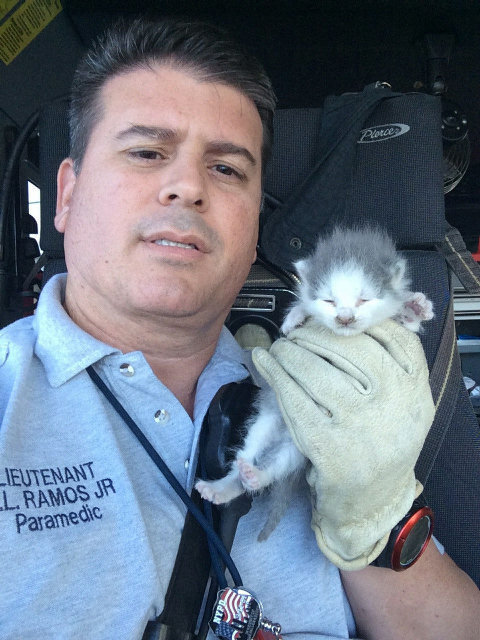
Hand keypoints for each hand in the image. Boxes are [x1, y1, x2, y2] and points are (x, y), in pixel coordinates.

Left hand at [252, 319, 434, 569]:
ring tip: (278, 348)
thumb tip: (341, 320)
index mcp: (415, 387)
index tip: (327, 321)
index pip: (382, 334)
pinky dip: (274, 375)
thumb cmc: (383, 442)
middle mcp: (393, 403)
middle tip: (294, 335)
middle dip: (311, 335)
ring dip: (288, 352)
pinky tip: (264, 363)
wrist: (372, 502)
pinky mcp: (328, 446)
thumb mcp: (403, 401)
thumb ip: (388, 362)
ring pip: (314, 370)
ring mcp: (360, 425)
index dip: (348, 322)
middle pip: (344, 347)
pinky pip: (294, 399)